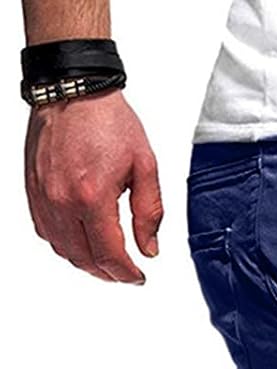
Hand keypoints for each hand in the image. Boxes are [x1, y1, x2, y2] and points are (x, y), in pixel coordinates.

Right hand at [25, 91, 162, 283]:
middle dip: (108, 274)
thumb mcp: (145, 166)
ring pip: (64, 250)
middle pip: (85, 259)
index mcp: (93, 196)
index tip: (138, 277)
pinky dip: (66, 245)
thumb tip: (149, 249)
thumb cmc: (108, 121)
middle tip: (124, 274)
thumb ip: (150, 213)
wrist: (73, 90)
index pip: (109, 255)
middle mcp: (63, 201)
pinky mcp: (33, 191)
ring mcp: (44, 198)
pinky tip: (82, 242)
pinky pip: (46, 232)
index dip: (126, 274)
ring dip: (86, 262)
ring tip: (105, 262)